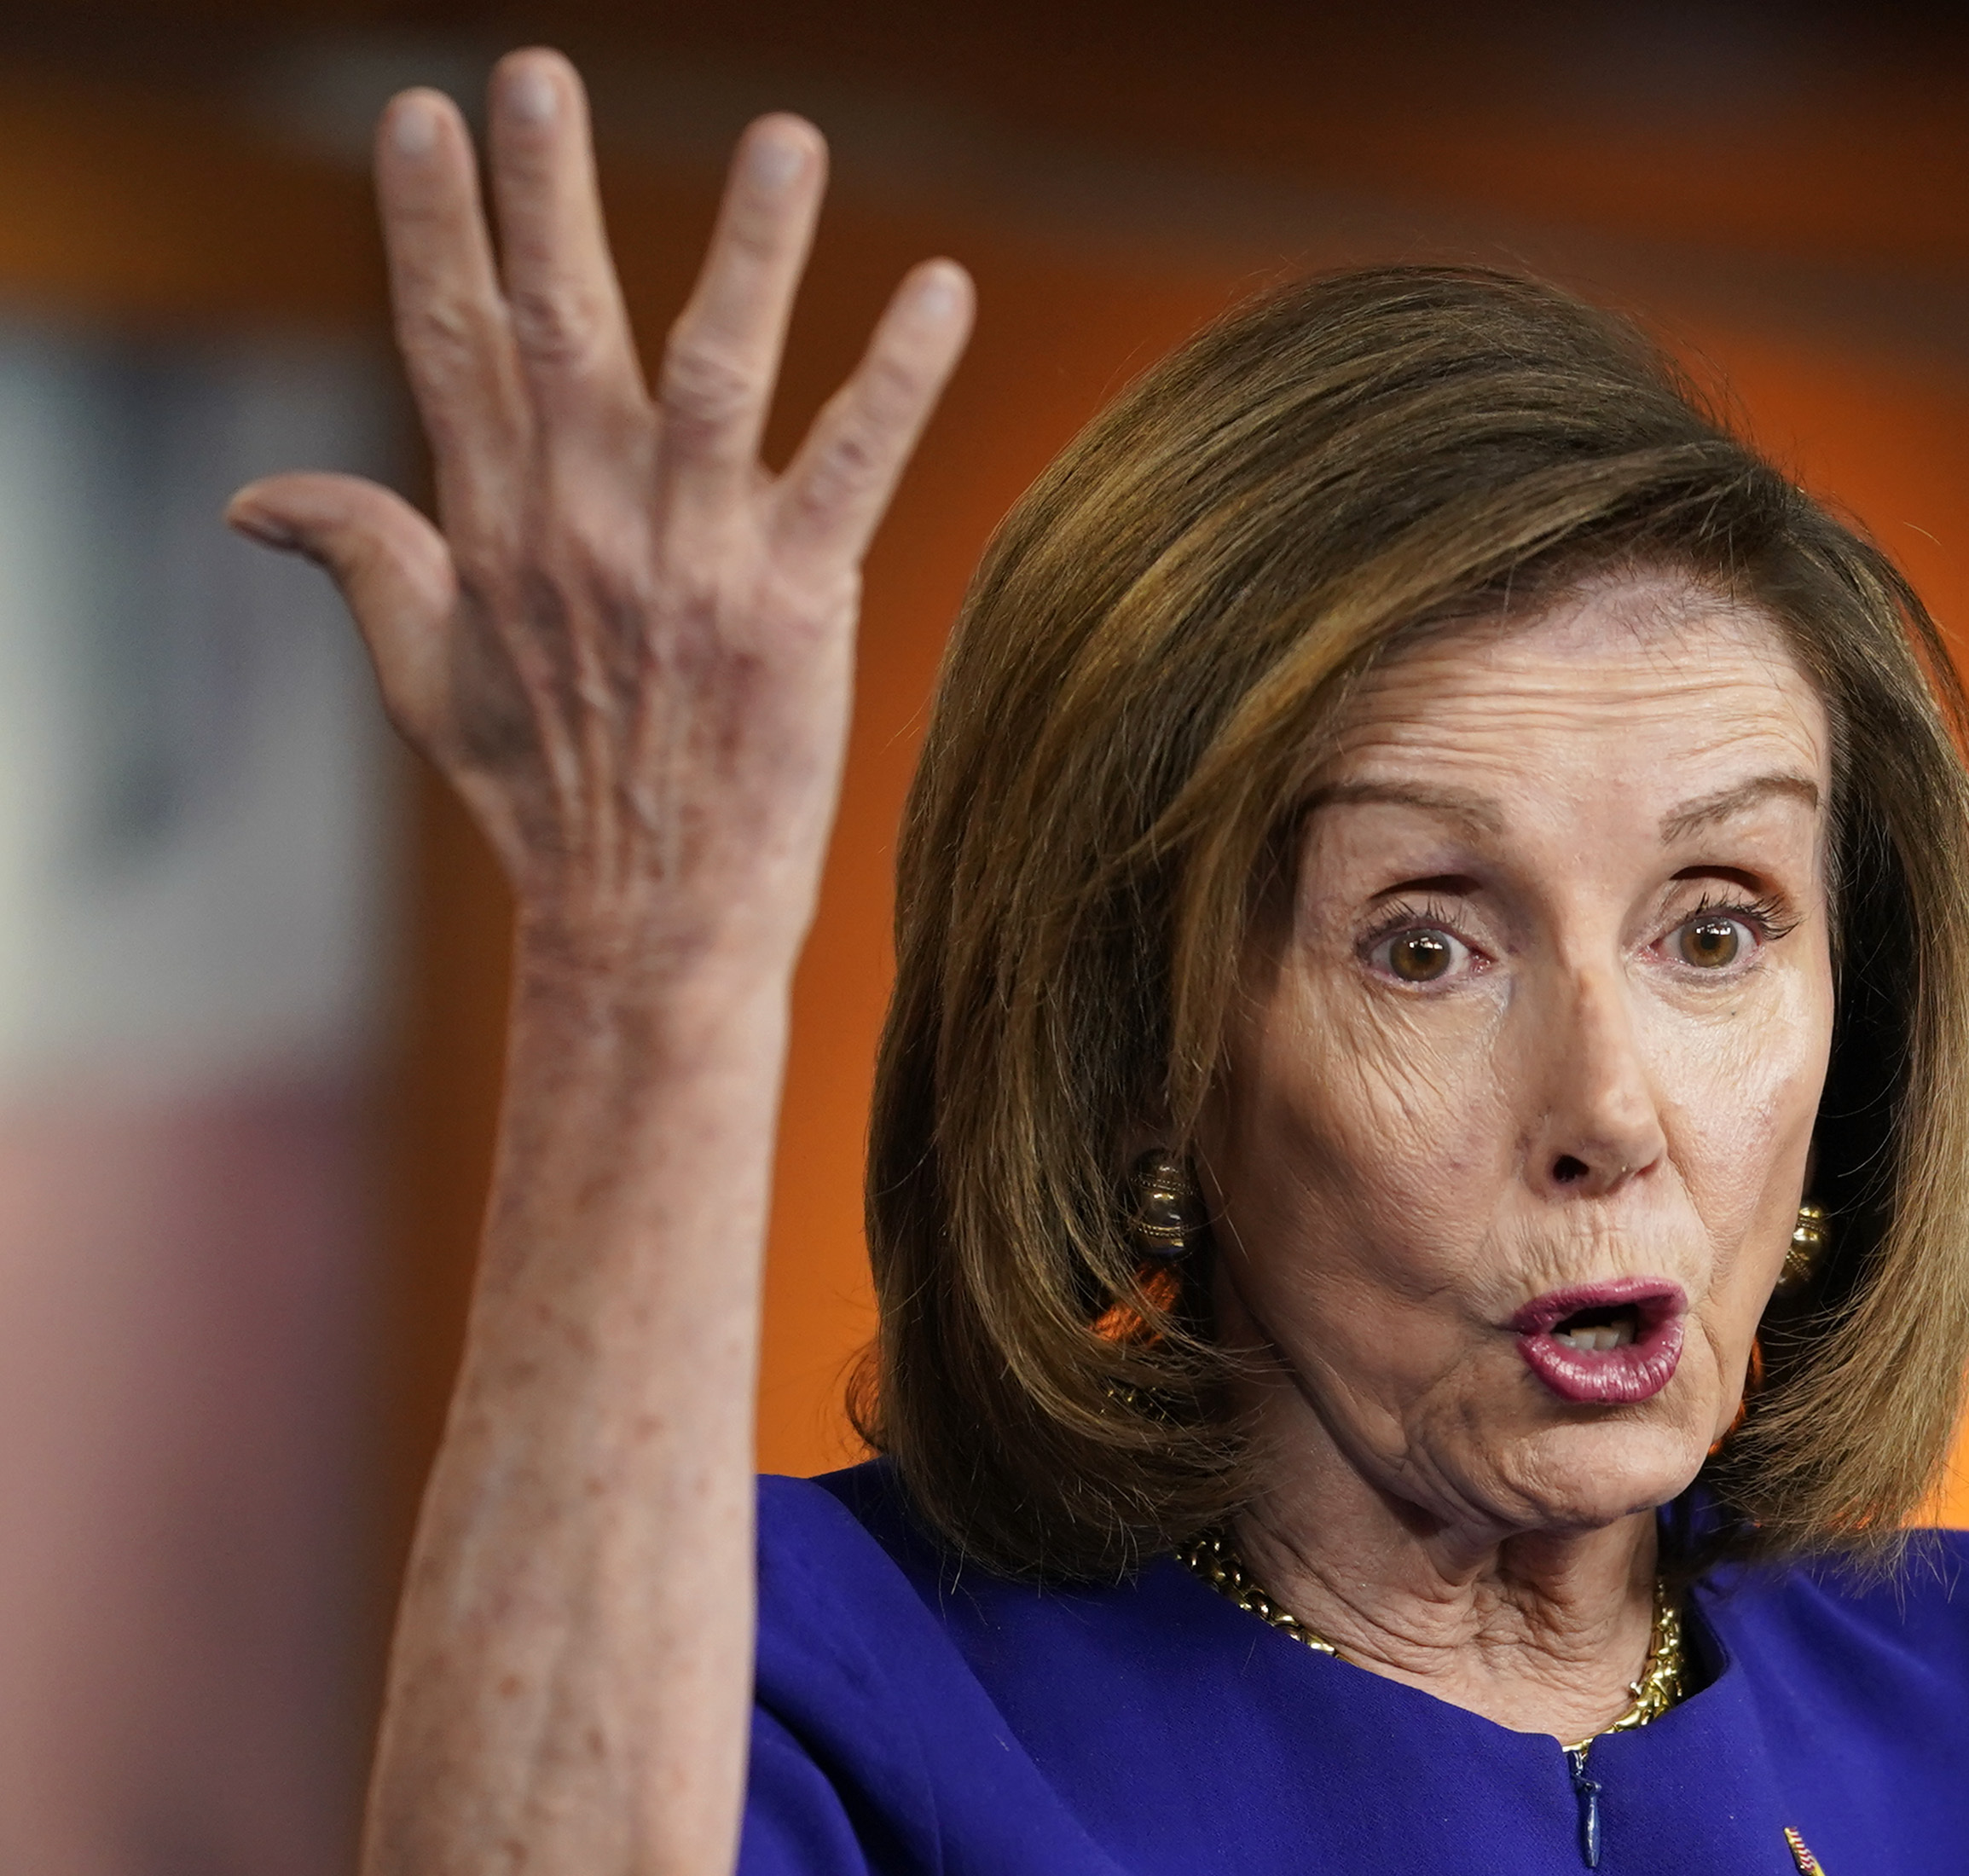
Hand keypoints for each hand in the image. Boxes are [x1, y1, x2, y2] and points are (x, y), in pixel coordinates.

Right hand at [226, 54, 970, 977]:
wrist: (648, 925)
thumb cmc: (544, 802)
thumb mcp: (425, 681)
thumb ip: (360, 561)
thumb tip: (254, 500)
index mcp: (493, 530)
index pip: (450, 343)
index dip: (432, 225)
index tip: (420, 114)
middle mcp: (584, 529)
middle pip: (561, 329)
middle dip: (546, 195)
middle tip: (536, 71)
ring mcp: (692, 566)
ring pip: (721, 374)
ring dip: (754, 251)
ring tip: (785, 136)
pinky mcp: (795, 610)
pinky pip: (852, 470)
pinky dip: (899, 379)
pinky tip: (942, 291)